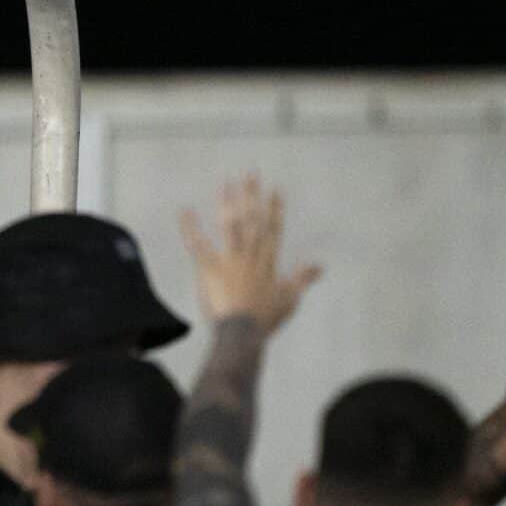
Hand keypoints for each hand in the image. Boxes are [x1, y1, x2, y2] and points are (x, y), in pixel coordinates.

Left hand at [179, 175, 320, 334]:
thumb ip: (303, 277)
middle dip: (251, 195)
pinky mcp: (210, 269)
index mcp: (269, 261)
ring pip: (231, 226)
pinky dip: (190, 228)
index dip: (274, 208)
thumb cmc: (266, 318)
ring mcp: (231, 260)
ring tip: (225, 182)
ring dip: (228, 202)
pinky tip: (184, 211)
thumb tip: (321, 265)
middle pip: (252, 219)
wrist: (244, 333)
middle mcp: (251, 255)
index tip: (275, 189)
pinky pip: (198, 245)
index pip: (273, 229)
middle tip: (249, 172)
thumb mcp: (290, 297)